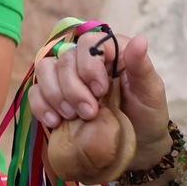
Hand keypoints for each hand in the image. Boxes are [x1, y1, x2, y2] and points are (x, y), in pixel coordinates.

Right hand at [28, 34, 175, 177]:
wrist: (138, 145)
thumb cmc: (148, 113)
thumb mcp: (151, 91)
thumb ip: (142, 65)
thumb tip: (140, 39)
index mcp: (112, 51)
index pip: (88, 42)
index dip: (89, 65)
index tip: (101, 91)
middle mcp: (87, 60)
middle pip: (65, 59)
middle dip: (73, 88)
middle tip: (89, 112)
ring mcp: (68, 78)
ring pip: (45, 70)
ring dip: (55, 95)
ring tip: (72, 116)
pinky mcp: (56, 99)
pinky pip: (35, 93)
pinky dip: (41, 106)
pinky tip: (55, 122)